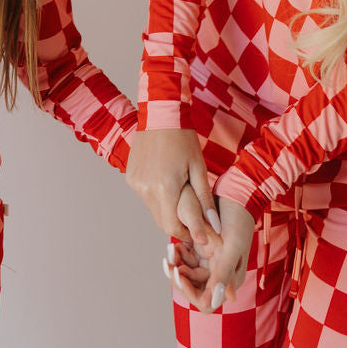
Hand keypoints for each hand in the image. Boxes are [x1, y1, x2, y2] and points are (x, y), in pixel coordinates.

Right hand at [127, 128, 221, 252]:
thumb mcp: (198, 168)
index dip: (187, 234)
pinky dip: (156, 195)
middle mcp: (145, 189)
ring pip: (152, 209)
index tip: (198, 233)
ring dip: (166, 209)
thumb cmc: (183, 139)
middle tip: (192, 217)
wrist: (160, 113)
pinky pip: (145, 195)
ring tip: (180, 195)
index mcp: (164, 188)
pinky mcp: (130, 176)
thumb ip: (205, 200)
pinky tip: (166, 181)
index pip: (172, 227)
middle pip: (161, 221)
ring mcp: (136, 182)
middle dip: (177, 224)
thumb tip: (215, 227)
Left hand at [168, 195, 253, 312]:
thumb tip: (218, 301)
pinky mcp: (203, 247)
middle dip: (180, 278)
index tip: (179, 274)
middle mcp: (220, 273)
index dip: (190, 293)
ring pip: (188, 273)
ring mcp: (211, 260)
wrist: (237, 191)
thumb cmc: (238, 218)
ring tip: (172, 248)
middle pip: (194, 289)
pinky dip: (179, 253)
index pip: (207, 301)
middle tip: (169, 262)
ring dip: (177, 264)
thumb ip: (224, 274)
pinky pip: (186, 258)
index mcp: (230, 279)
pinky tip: (176, 243)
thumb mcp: (232, 246)